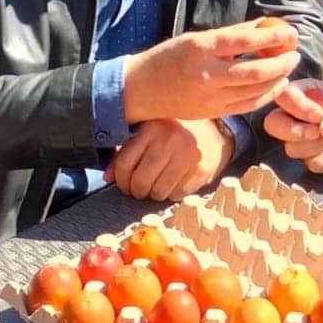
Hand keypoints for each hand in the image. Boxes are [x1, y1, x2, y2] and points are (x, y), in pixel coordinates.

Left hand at [106, 118, 233, 201]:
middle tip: (139, 190)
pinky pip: (177, 194)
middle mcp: (170, 139)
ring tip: (156, 186)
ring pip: (158, 192)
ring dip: (154, 194)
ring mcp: (187, 155)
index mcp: (152, 128)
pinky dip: (172, 194)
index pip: (125, 164)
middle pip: (141, 181)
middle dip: (137, 191)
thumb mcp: (147, 135)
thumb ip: (125, 153)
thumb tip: (108, 177)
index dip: (121, 181)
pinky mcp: (201, 169)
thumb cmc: (173, 135)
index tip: (124, 184)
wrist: (213, 132)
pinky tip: (174, 182)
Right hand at [123, 21, 300, 124]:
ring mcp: (210, 97)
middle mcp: (206, 74)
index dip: (272, 36)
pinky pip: (247, 105)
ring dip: (278, 79)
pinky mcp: (212, 112)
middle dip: (281, 62)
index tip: (291, 32)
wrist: (140, 90)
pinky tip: (276, 85)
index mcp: (201, 48)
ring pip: (254, 91)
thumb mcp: (195, 39)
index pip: (245, 41)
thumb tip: (262, 26)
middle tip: (295, 53)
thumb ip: (229, 34)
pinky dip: (266, 95)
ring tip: (289, 67)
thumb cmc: (168, 58)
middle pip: (255, 71)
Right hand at [264, 79, 322, 171]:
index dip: (295, 108)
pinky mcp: (316, 156)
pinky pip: (310, 164)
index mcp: (303, 93)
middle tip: (318, 132)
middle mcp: (297, 115)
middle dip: (294, 132)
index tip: (318, 114)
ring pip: (290, 149)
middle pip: (273, 125)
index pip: (282, 97)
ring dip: (313, 147)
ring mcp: (304, 137)